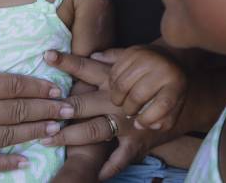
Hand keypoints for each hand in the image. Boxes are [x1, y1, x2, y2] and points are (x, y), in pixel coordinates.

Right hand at [0, 26, 65, 172]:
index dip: (39, 87)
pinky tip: (25, 161)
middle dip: (46, 110)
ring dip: (34, 133)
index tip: (57, 89)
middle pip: (16, 112)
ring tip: (56, 130)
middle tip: (69, 110)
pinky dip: (6, 164)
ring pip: (7, 137)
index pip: (13, 86)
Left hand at [43, 50, 175, 179]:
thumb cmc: (155, 77)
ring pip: (94, 130)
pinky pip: (121, 157)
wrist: (186, 95)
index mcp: (114, 78)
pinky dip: (109, 167)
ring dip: (71, 136)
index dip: (66, 61)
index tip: (46, 56)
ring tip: (49, 140)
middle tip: (39, 114)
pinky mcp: (138, 140)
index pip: (86, 67)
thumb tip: (94, 54)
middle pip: (84, 103)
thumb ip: (114, 58)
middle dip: (61, 109)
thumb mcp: (137, 62)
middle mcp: (117, 99)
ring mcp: (127, 121)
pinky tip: (95, 175)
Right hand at [104, 45, 186, 130]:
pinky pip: (114, 73)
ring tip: (123, 102)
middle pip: (137, 96)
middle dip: (129, 109)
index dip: (148, 119)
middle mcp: (162, 67)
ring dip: (118, 99)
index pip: (163, 105)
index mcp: (177, 82)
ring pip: (122, 85)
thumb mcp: (175, 105)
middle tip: (130, 111)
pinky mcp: (132, 51)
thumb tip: (140, 126)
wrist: (169, 58)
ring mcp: (146, 57)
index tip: (139, 123)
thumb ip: (163, 122)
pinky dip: (112, 85)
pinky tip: (119, 89)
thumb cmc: (170, 87)